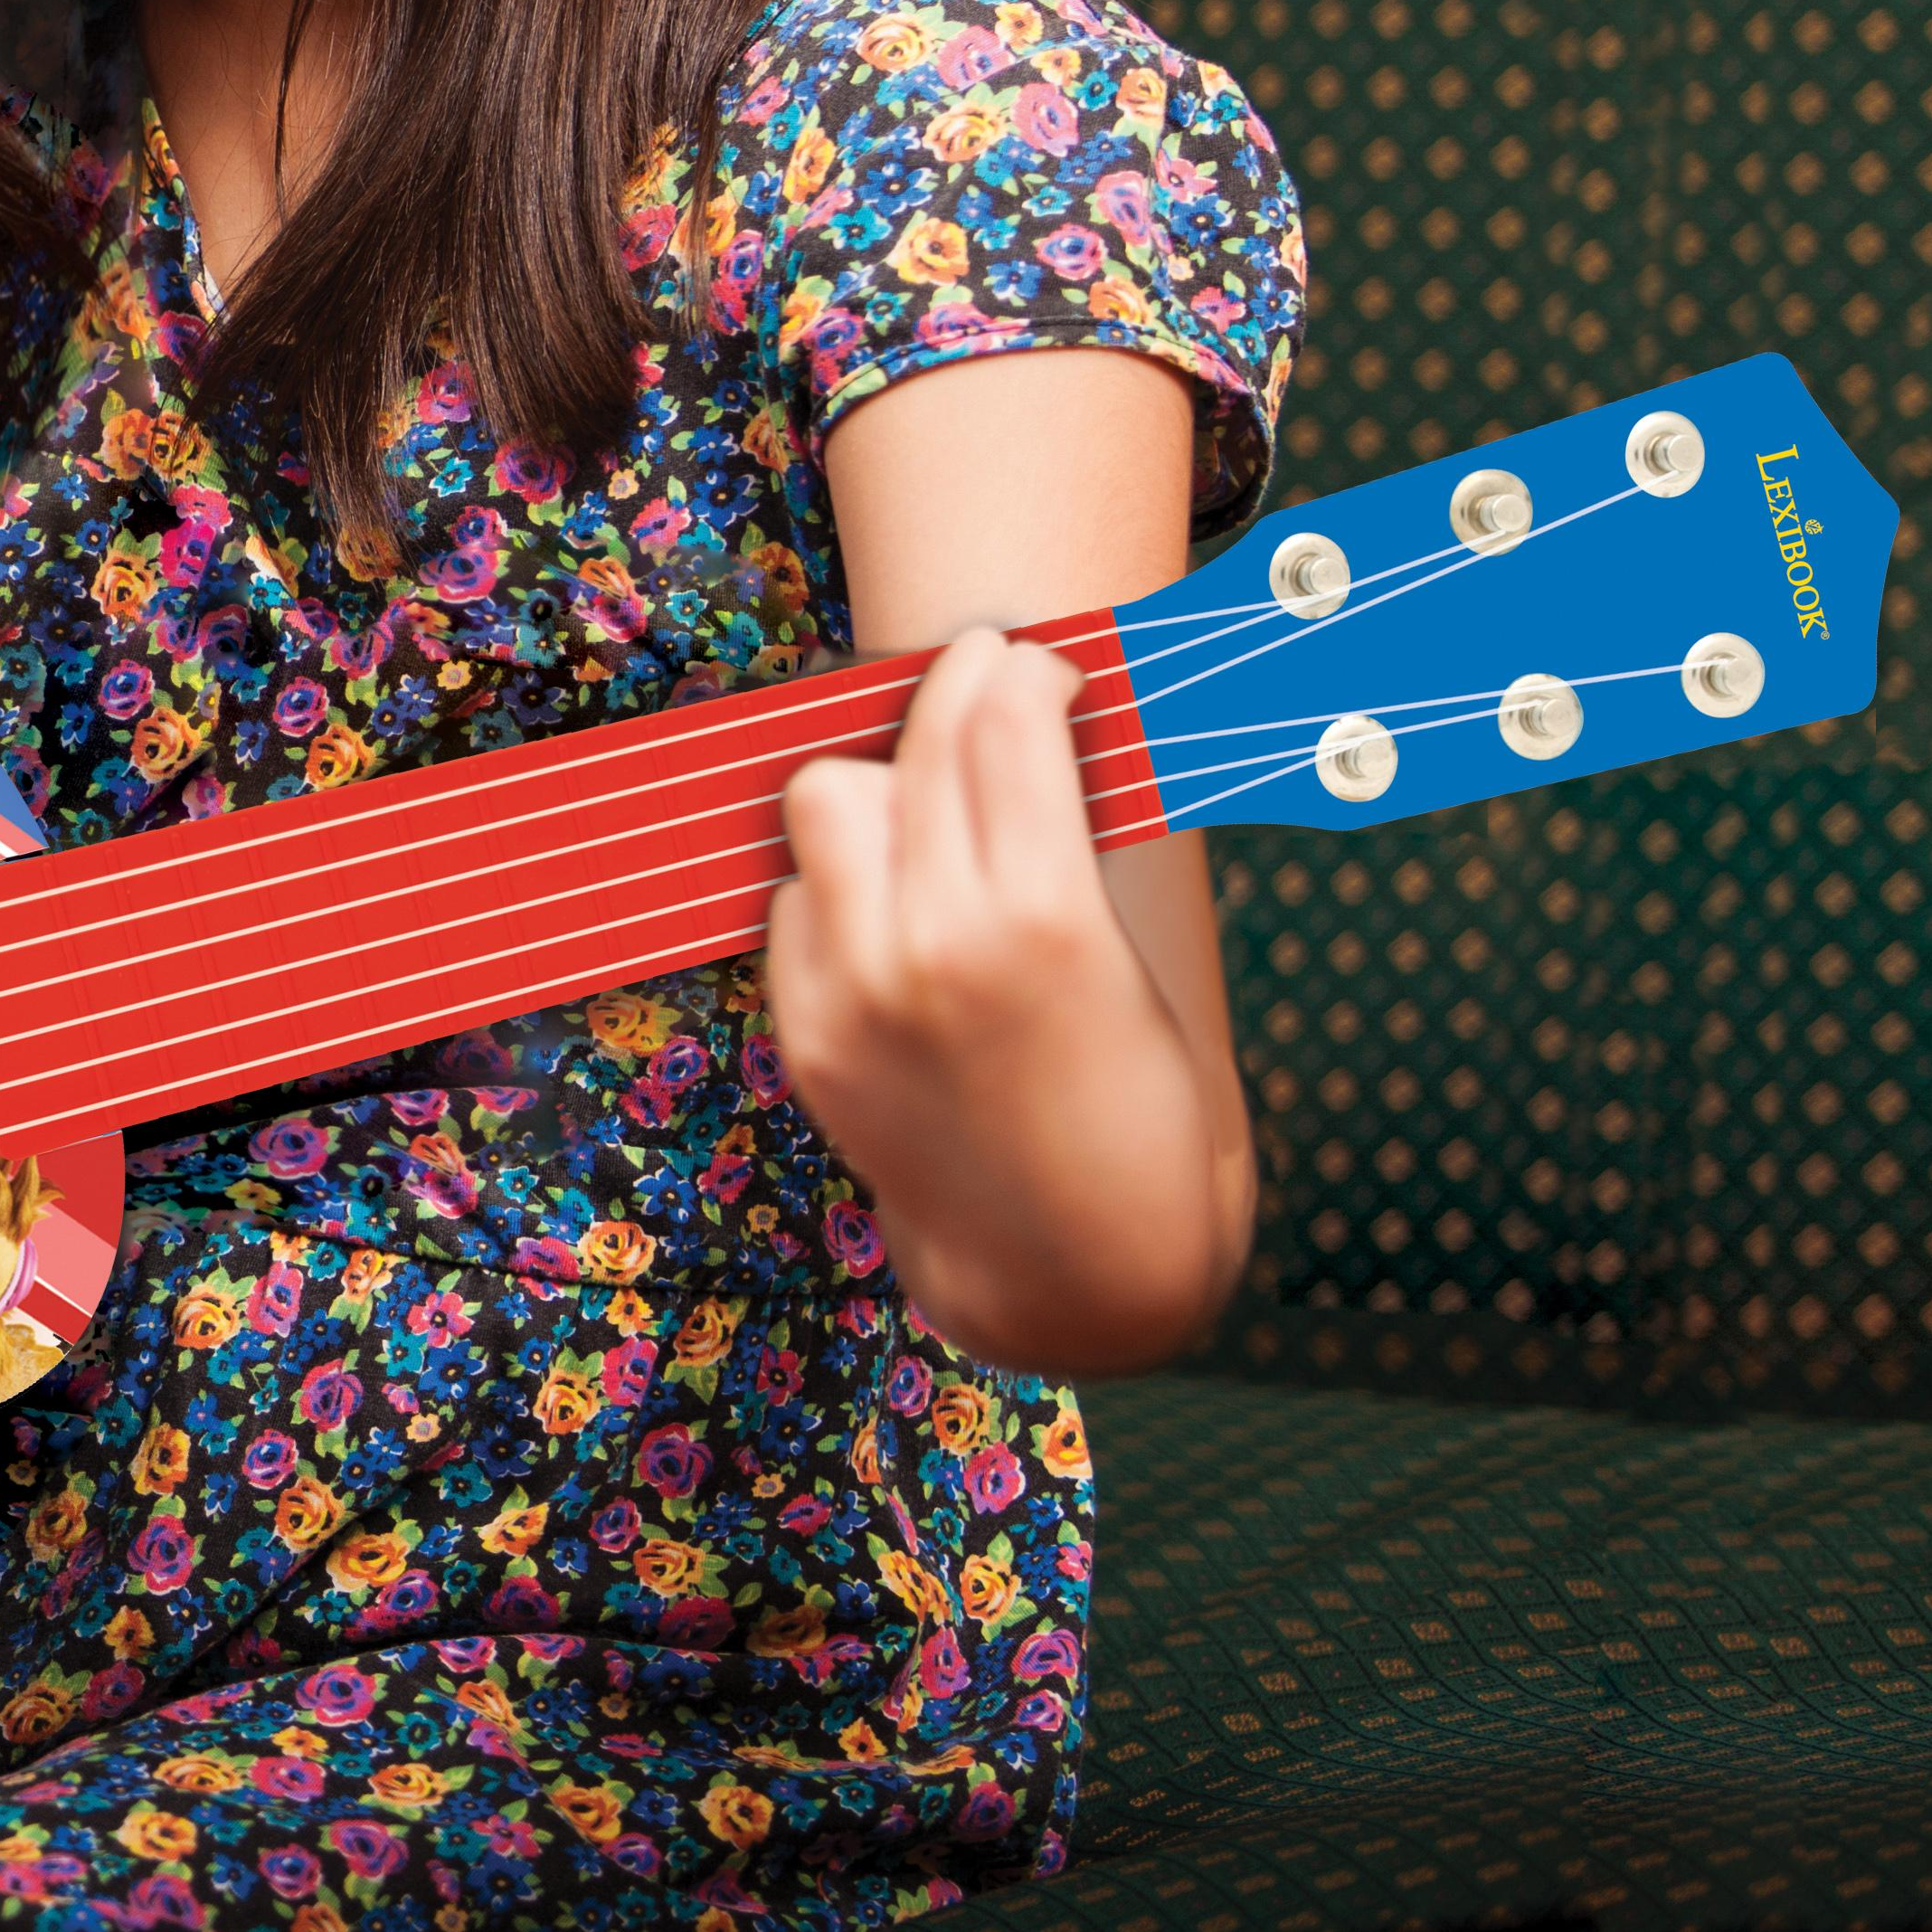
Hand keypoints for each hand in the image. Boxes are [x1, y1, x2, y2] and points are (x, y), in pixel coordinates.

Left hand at [766, 628, 1239, 1372]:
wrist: (1070, 1267)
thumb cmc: (1138, 1111)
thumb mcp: (1129, 964)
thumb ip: (1058, 842)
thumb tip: (1021, 715)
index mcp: (1044, 922)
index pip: (1005, 727)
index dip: (1022, 673)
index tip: (1034, 663)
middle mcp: (930, 947)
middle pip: (912, 746)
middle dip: (954, 697)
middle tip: (983, 686)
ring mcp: (853, 991)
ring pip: (826, 799)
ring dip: (881, 785)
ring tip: (931, 809)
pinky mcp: (805, 1033)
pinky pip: (793, 897)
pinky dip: (838, 884)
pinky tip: (892, 908)